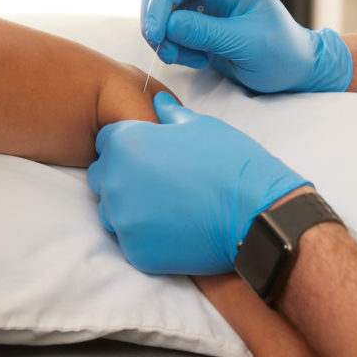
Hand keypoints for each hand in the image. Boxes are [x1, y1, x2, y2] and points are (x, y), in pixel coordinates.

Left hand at [87, 91, 309, 274]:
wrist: (255, 213)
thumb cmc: (230, 161)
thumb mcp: (200, 126)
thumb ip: (169, 115)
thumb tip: (157, 104)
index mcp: (125, 143)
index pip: (106, 142)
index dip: (128, 146)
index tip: (150, 155)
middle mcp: (115, 181)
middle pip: (102, 178)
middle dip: (122, 177)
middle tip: (159, 182)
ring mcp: (123, 220)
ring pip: (111, 212)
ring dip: (130, 208)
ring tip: (167, 207)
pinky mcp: (136, 252)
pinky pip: (130, 241)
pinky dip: (147, 236)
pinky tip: (174, 229)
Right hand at [140, 0, 351, 92]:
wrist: (294, 69)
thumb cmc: (282, 54)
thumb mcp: (248, 44)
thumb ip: (208, 33)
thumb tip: (169, 25)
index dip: (159, 3)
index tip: (155, 35)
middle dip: (157, 22)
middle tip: (168, 53)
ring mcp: (204, 2)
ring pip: (162, 10)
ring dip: (164, 38)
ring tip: (189, 60)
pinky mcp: (198, 21)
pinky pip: (169, 28)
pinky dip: (173, 46)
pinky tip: (197, 59)